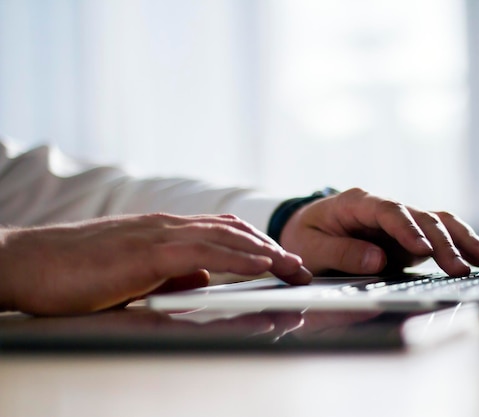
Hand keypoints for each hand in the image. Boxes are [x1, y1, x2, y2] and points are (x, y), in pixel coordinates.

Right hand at [0, 213, 311, 314]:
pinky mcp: (145, 252)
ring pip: (225, 236)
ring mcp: (157, 234)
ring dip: (265, 252)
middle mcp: (167, 225)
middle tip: (301, 266)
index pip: (223, 229)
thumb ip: (171, 272)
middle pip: (234, 231)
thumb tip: (203, 279)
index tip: (282, 259)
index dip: (257, 244)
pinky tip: (259, 267)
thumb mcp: (134, 271)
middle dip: (272, 249)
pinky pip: (202, 251)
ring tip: (294, 267)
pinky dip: (237, 258)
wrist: (28, 261)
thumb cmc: (77, 269)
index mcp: (165, 229)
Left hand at [280, 188, 478, 276]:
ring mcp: (398, 221)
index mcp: (355, 202)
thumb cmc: (306, 236)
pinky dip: (458, 243)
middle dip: (441, 242)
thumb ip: (343, 252)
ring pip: (435, 221)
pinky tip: (478, 256)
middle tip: (459, 268)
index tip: (421, 250)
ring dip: (460, 239)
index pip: (387, 211)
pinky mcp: (407, 236)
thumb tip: (379, 260)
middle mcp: (383, 207)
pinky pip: (437, 235)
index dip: (406, 229)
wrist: (306, 229)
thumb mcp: (312, 246)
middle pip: (419, 217)